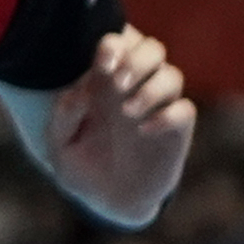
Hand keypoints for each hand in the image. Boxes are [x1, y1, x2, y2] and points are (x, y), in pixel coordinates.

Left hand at [48, 27, 194, 225]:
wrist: (107, 200)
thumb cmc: (80, 166)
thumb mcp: (59, 144)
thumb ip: (63, 117)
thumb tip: (80, 94)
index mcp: (105, 81)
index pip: (120, 42)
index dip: (115, 45)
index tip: (102, 65)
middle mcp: (135, 88)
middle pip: (153, 49)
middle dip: (138, 60)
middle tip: (118, 83)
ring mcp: (158, 108)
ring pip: (172, 75)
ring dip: (151, 88)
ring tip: (128, 112)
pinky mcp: (176, 132)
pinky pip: (184, 110)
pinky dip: (168, 116)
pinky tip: (144, 131)